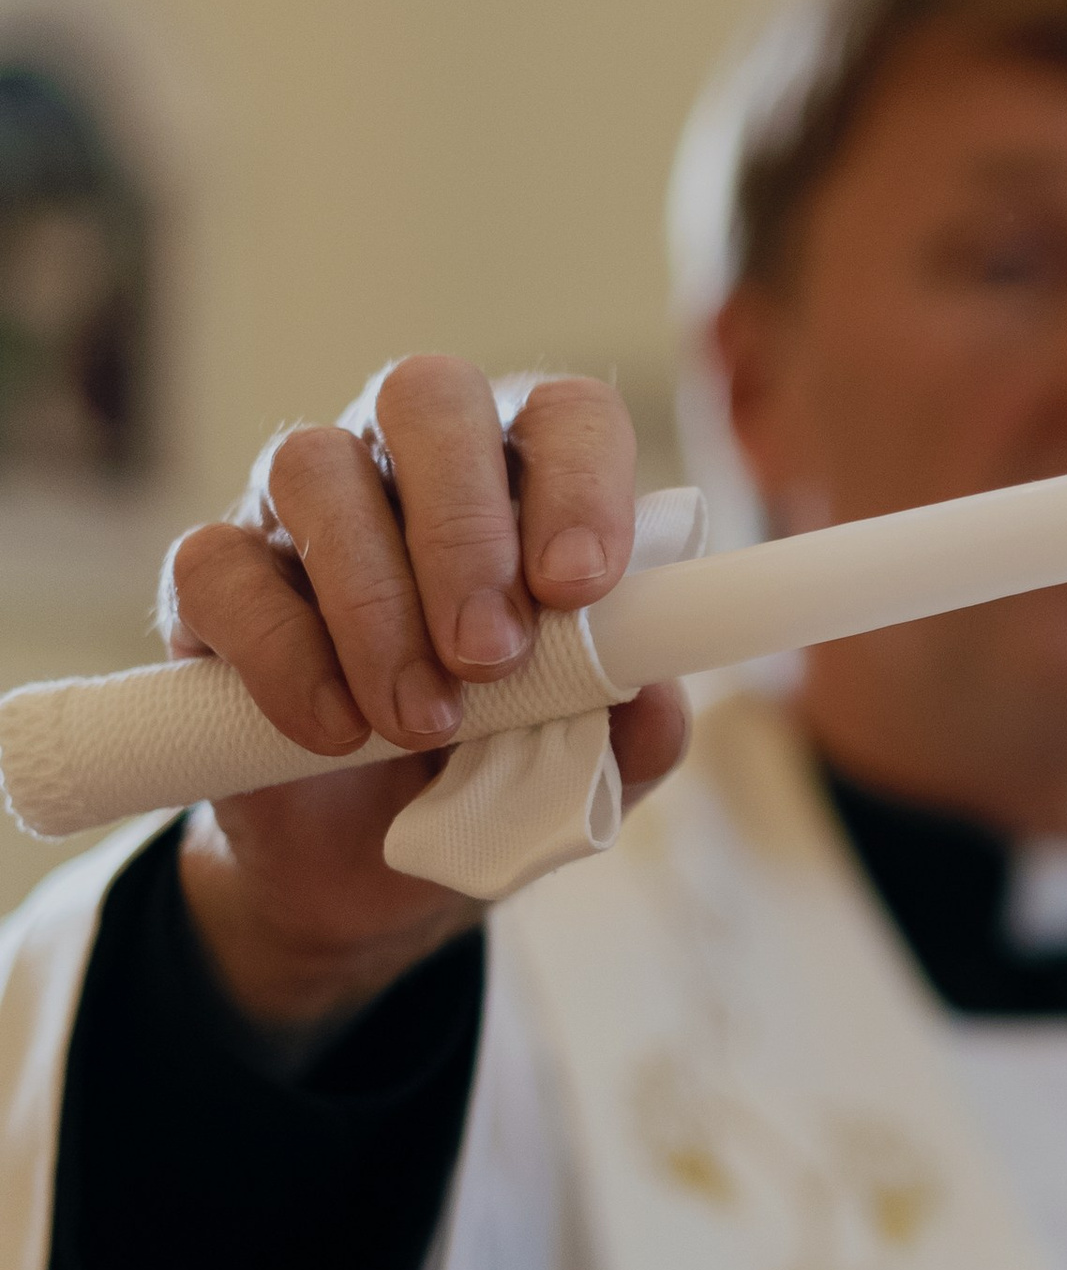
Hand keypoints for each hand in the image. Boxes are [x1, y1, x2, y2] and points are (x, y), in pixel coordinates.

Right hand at [164, 359, 689, 1029]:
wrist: (372, 873)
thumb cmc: (496, 775)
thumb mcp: (590, 769)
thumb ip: (635, 728)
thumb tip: (652, 693)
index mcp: (526, 482)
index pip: (565, 416)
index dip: (580, 482)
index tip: (580, 587)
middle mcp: (409, 466)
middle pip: (427, 397)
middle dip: (463, 528)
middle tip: (490, 655)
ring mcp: (301, 512)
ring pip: (314, 467)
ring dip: (375, 602)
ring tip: (422, 722)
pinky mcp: (211, 582)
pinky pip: (219, 567)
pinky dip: (282, 652)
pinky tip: (335, 728)